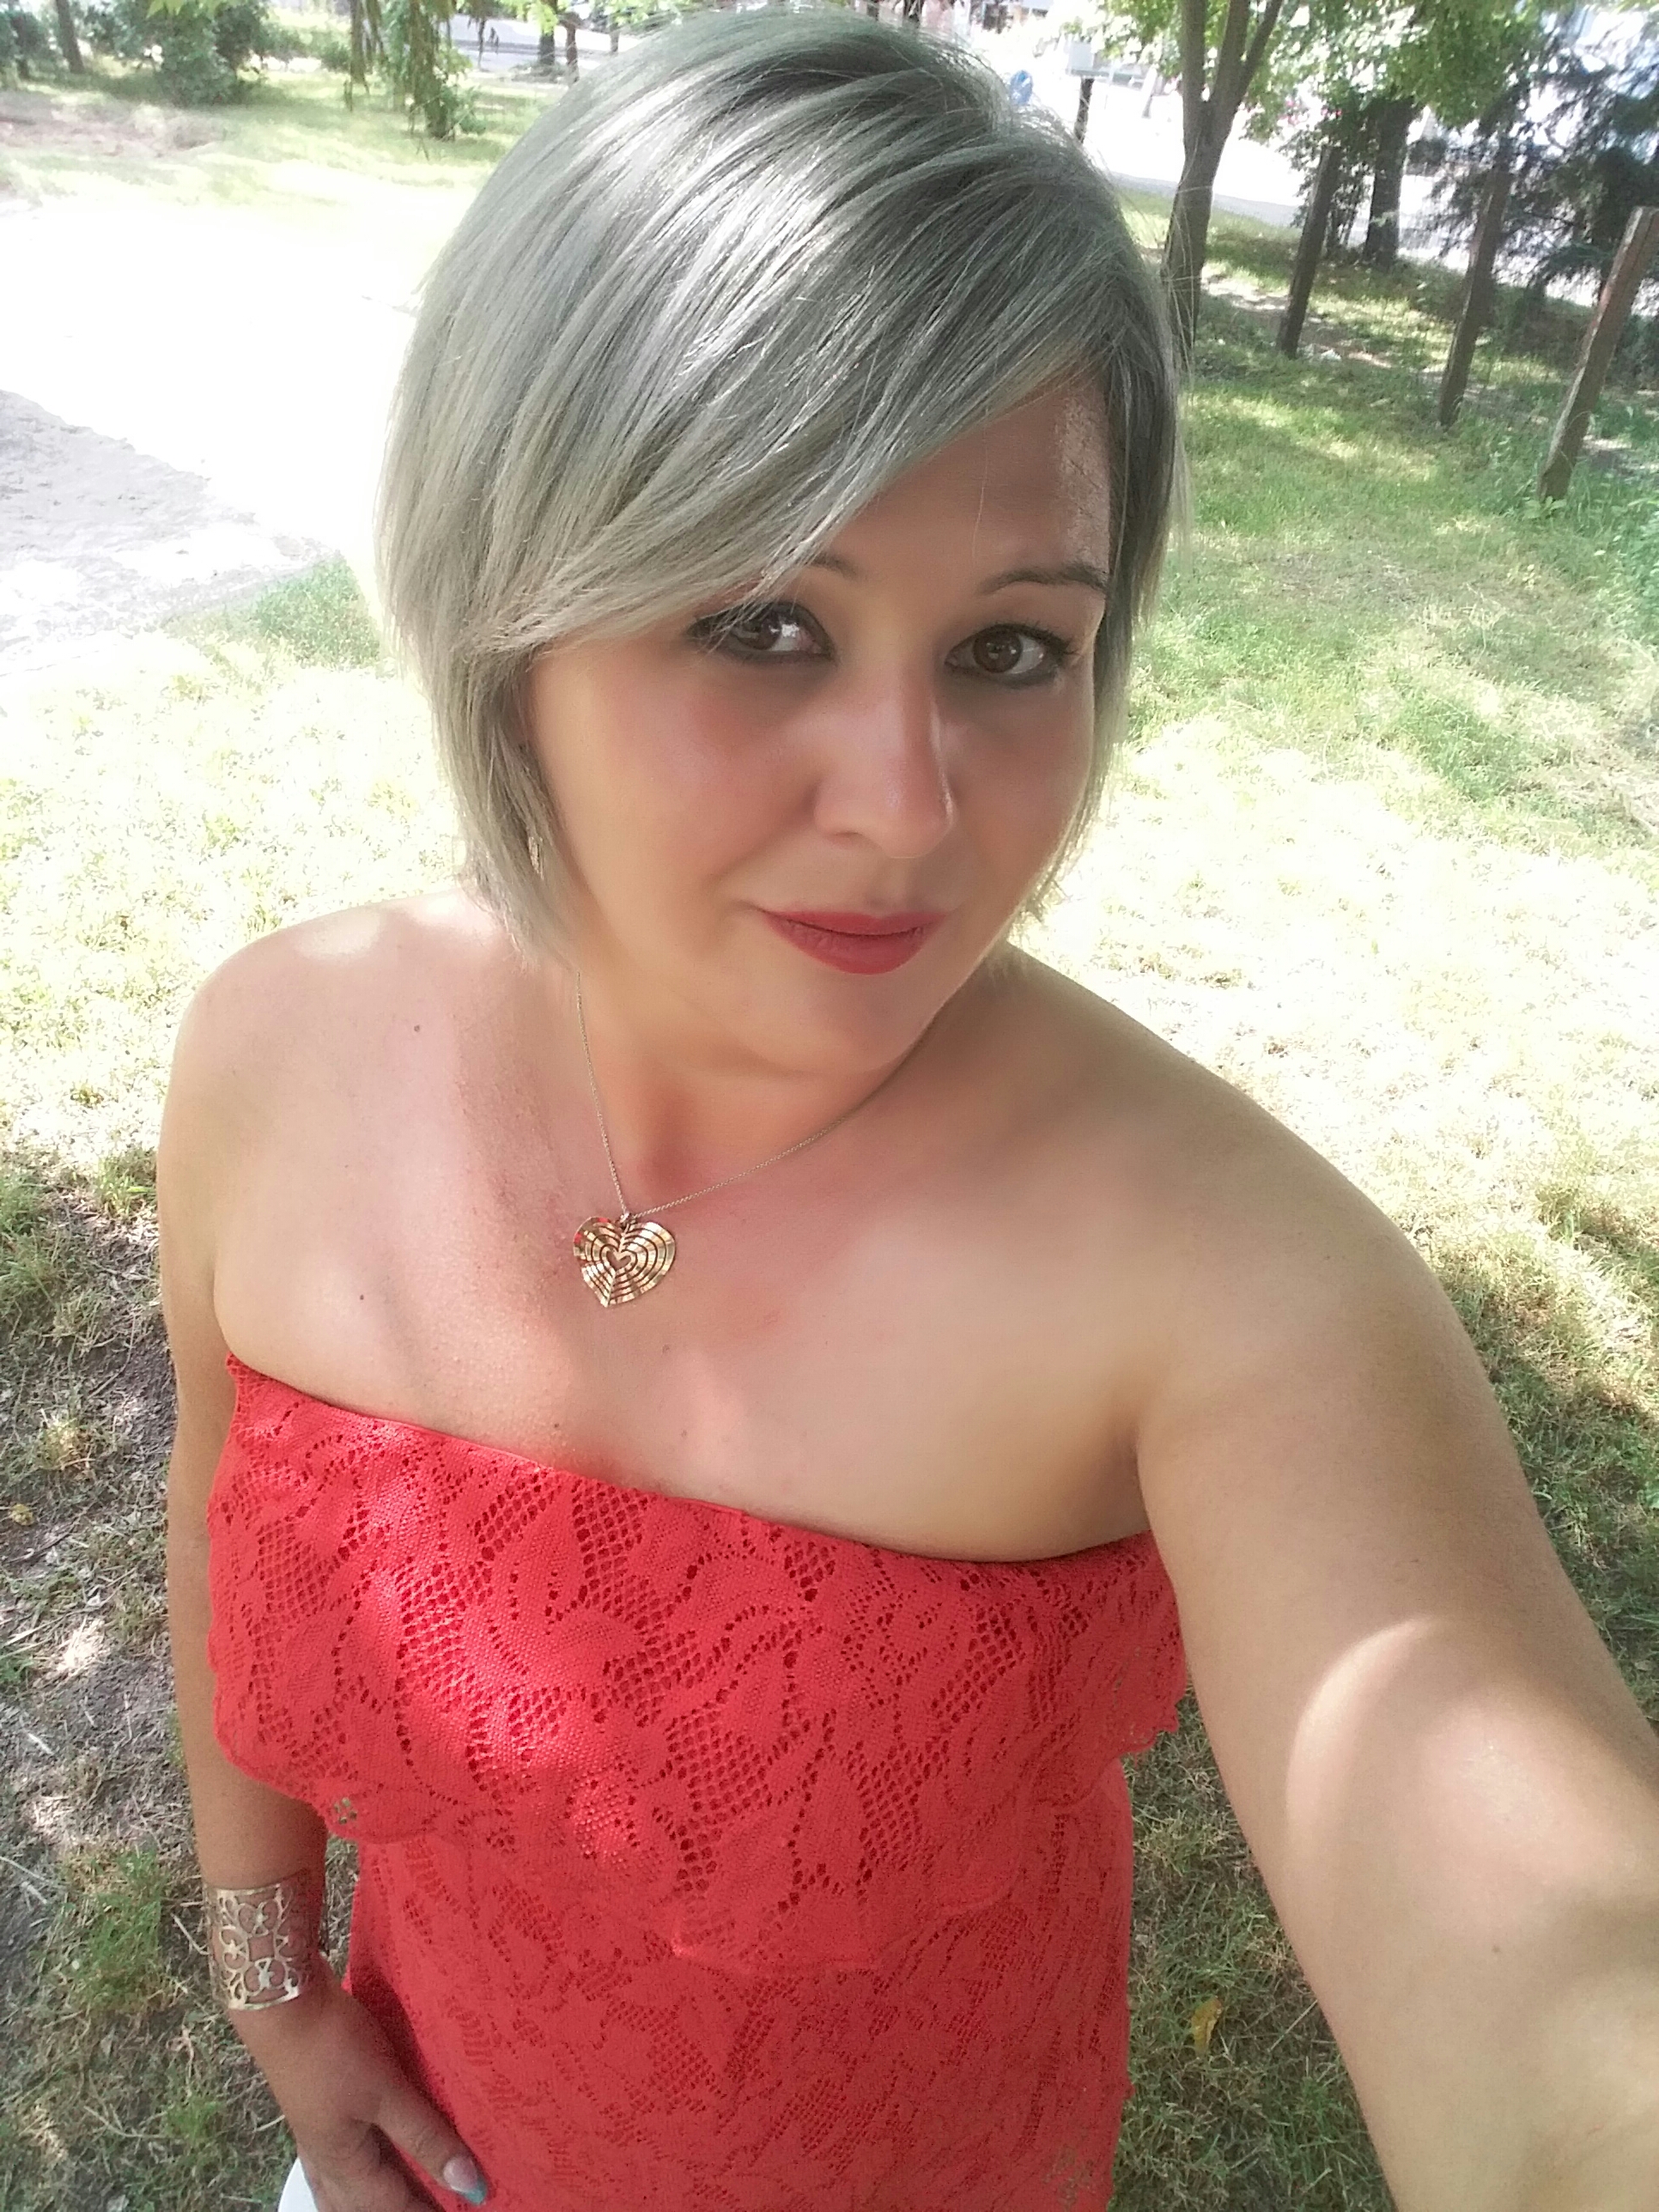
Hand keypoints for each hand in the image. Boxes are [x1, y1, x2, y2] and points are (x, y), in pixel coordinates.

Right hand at [231, 1959, 488, 2209]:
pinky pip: (339, 2158)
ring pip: (344, 2187)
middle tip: (435, 2205)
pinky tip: (370, 2152)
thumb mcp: (386, 2091)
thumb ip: (425, 2136)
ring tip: (400, 2196)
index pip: (392, 2206)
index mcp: (344, 2164)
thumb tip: (468, 2184)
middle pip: (360, 2207)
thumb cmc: (335, 2048)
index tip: (464, 2208)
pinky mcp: (316, 2107)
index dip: (426, 2211)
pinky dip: (362, 2168)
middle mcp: (326, 2159)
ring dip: (373, 2197)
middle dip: (397, 2210)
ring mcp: (316, 2134)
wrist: (282, 2003)